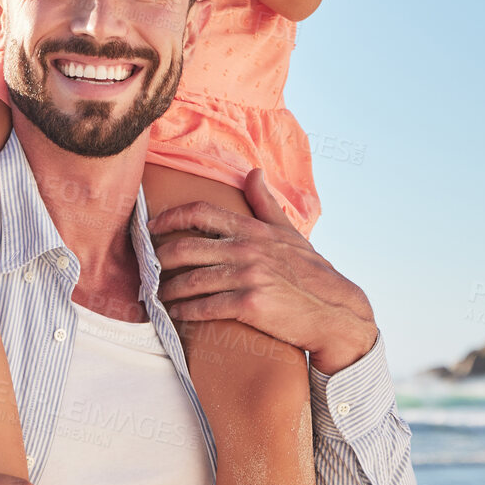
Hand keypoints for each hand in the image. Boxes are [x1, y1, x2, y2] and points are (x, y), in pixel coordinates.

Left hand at [147, 168, 377, 375]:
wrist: (336, 311)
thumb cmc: (310, 272)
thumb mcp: (289, 232)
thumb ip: (265, 203)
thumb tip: (254, 171)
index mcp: (252, 229)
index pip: (201, 213)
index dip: (170, 217)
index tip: (152, 227)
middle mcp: (247, 249)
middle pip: (185, 247)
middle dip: (160, 258)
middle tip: (149, 267)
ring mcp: (248, 276)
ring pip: (191, 280)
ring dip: (168, 289)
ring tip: (158, 295)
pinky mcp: (250, 305)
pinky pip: (205, 307)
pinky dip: (186, 311)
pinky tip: (177, 313)